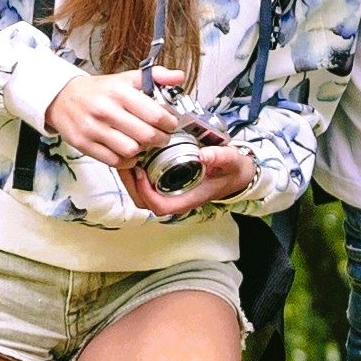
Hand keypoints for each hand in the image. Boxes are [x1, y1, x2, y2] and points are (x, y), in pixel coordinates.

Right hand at [43, 71, 185, 173]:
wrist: (62, 98)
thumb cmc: (98, 91)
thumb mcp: (125, 78)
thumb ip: (154, 77)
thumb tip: (178, 77)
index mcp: (119, 92)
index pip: (155, 114)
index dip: (169, 123)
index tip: (170, 124)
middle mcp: (106, 110)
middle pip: (146, 135)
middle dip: (160, 139)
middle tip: (161, 136)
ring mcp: (94, 129)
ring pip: (132, 151)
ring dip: (142, 150)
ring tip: (142, 142)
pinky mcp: (85, 145)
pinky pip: (115, 161)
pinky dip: (126, 160)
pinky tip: (127, 150)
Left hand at [121, 138, 257, 216]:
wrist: (236, 174)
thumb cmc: (231, 170)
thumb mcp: (230, 161)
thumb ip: (219, 157)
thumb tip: (204, 155)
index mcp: (187, 199)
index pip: (158, 205)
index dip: (144, 191)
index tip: (140, 170)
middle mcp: (176, 199)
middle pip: (143, 202)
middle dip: (130, 183)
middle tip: (124, 160)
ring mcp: (170, 193)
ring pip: (140, 195)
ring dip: (130, 178)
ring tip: (126, 156)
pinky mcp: (166, 185)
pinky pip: (145, 186)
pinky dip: (136, 174)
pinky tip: (136, 156)